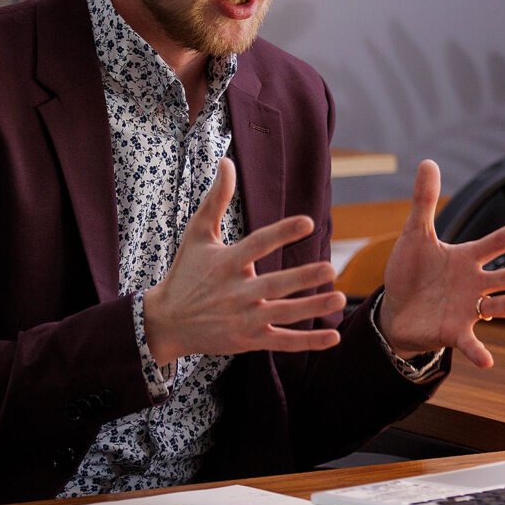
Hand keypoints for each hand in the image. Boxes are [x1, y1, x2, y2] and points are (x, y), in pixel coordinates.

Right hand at [142, 157, 344, 366]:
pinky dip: (308, 342)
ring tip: (338, 297)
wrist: (166, 322)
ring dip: (311, 308)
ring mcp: (244, 318)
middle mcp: (235, 292)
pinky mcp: (249, 340)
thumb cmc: (185, 272)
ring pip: (282, 314)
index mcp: (226, 263)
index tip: (308, 222)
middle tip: (330, 268)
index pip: (258, 245)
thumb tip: (228, 161)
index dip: (282, 233)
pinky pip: (282, 342)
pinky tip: (333, 337)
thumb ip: (217, 199)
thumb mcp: (196, 234)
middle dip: (302, 278)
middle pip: (273, 284)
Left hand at [378, 160, 504, 368]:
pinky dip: (478, 351)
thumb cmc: (411, 273)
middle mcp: (474, 284)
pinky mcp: (455, 332)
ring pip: (494, 307)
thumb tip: (428, 163)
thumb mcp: (415, 234)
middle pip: (504, 277)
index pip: (495, 243)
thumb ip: (424, 201)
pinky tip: (486, 361)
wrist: (395, 311)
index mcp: (467, 258)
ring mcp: (467, 309)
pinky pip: (471, 342)